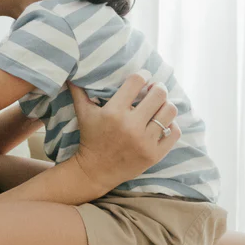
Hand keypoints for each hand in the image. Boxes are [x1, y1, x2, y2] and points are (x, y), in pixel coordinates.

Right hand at [68, 71, 180, 196]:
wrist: (95, 171)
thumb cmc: (90, 138)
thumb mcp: (83, 113)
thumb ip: (78, 91)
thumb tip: (70, 73)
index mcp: (113, 112)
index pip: (136, 81)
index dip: (143, 75)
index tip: (144, 76)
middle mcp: (130, 126)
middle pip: (158, 94)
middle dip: (158, 88)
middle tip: (155, 89)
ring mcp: (144, 141)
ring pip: (169, 112)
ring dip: (166, 105)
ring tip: (161, 105)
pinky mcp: (154, 155)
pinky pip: (174, 132)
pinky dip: (172, 125)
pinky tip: (164, 123)